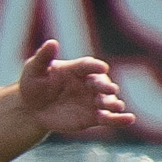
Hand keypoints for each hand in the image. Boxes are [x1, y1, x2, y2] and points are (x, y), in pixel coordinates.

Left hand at [16, 39, 137, 135]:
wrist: (31, 109)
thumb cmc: (33, 85)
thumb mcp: (34, 70)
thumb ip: (43, 57)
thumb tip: (52, 42)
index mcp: (77, 69)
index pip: (88, 65)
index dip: (95, 66)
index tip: (101, 68)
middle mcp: (89, 83)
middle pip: (101, 83)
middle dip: (105, 86)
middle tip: (109, 89)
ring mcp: (93, 100)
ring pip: (107, 101)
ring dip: (113, 103)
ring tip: (116, 107)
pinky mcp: (93, 117)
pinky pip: (109, 118)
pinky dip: (119, 119)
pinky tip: (129, 119)